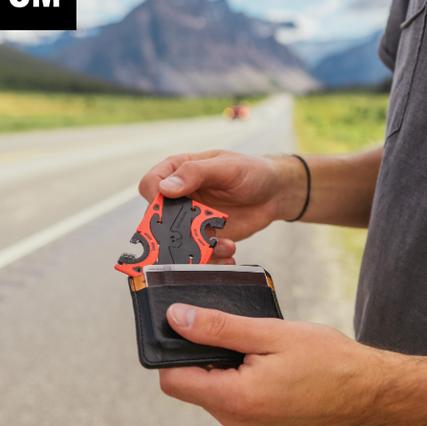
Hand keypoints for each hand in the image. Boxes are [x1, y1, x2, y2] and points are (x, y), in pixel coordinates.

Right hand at [139, 150, 306, 245]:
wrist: (275, 193)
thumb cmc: (251, 171)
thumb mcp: (226, 167)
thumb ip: (195, 173)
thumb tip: (165, 188)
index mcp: (179, 172)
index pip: (151, 184)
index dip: (153, 197)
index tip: (166, 207)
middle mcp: (181, 198)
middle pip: (159, 219)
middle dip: (171, 234)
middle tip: (189, 240)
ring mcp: (192, 219)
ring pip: (179, 241)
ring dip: (195, 249)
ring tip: (222, 246)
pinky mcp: (206, 237)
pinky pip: (200, 252)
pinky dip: (213, 258)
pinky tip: (229, 254)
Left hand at [159, 304, 383, 425]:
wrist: (368, 391)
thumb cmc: (328, 361)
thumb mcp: (269, 334)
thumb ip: (218, 327)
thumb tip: (177, 318)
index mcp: (234, 400)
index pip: (172, 380)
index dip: (172, 350)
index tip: (187, 324)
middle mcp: (235, 421)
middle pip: (190, 384)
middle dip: (199, 354)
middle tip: (230, 328)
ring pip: (210, 390)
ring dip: (220, 364)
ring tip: (253, 344)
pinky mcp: (258, 424)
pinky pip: (231, 398)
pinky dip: (236, 376)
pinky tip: (262, 360)